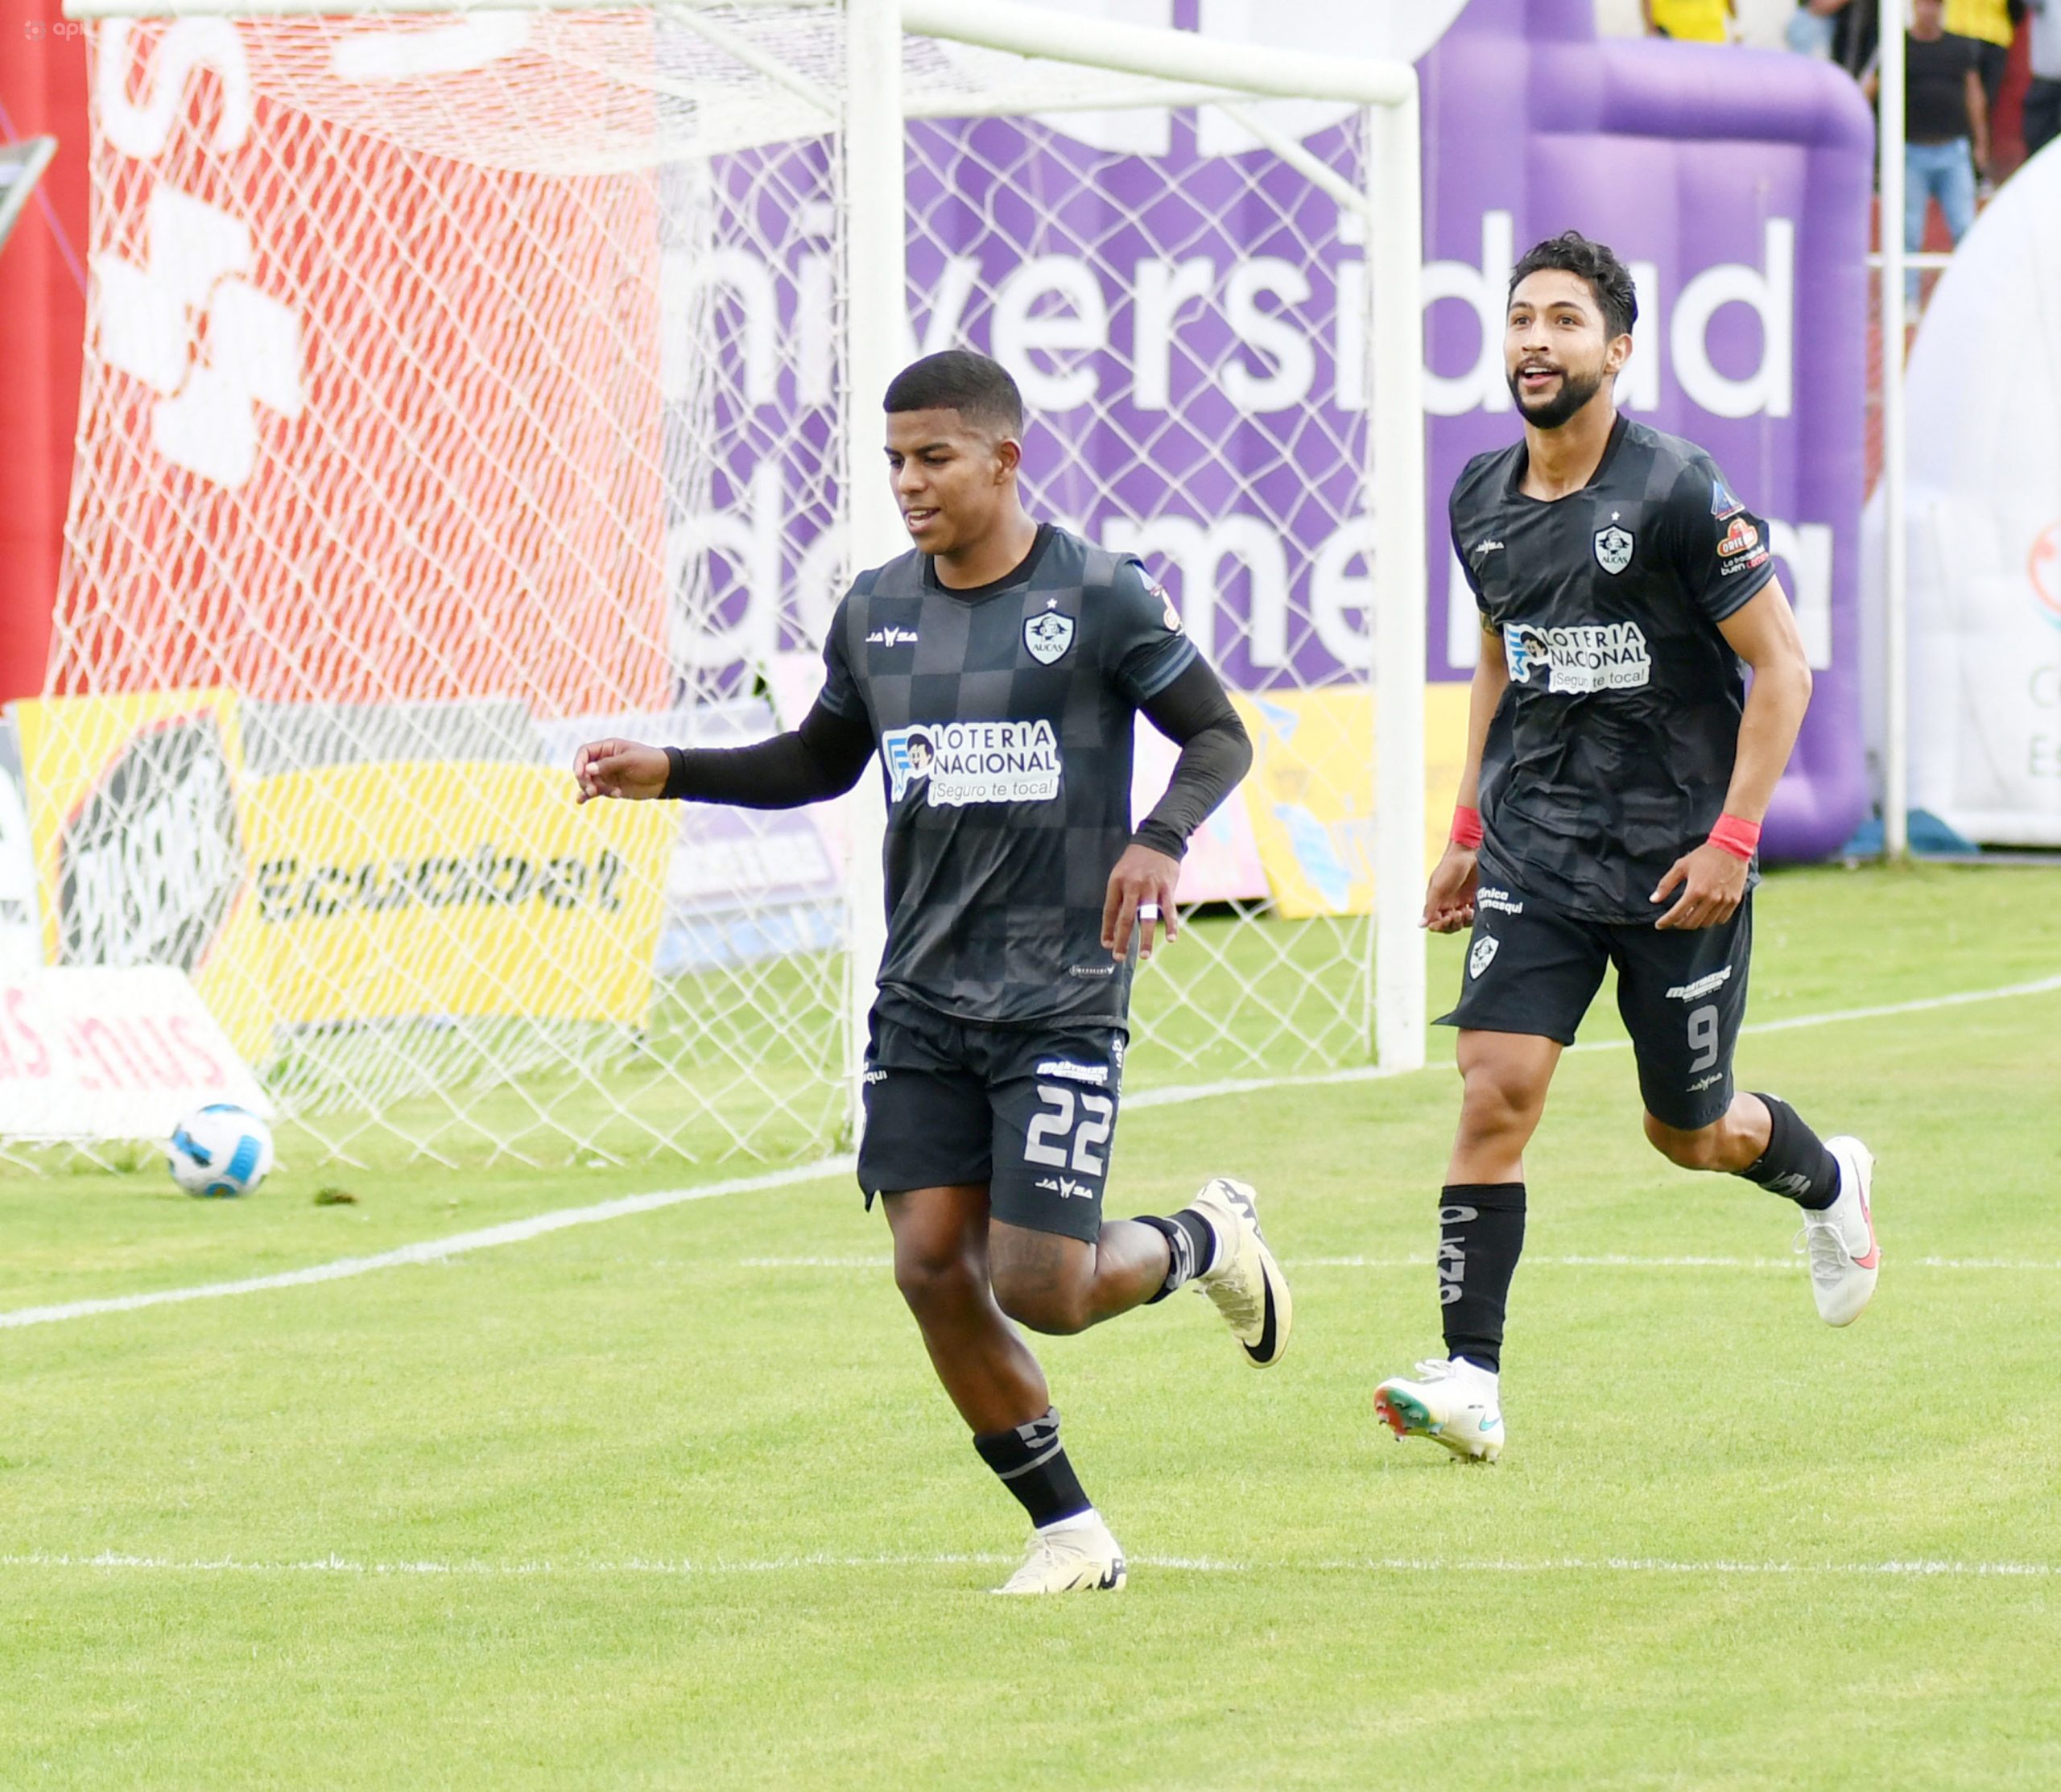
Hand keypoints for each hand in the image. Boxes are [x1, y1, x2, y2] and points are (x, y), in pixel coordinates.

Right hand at [573, 738, 668, 802]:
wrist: (666, 777)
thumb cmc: (650, 762)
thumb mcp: (630, 760)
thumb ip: (609, 765)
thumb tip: (587, 770)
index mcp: (608, 748)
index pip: (585, 752)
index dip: (579, 763)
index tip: (580, 774)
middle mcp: (604, 761)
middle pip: (584, 769)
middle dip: (584, 779)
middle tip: (592, 789)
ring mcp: (607, 775)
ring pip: (589, 782)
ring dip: (589, 789)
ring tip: (597, 793)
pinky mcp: (611, 787)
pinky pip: (596, 791)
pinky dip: (588, 796)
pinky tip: (580, 801)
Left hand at [1101, 843, 1181, 961]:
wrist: (1159, 840)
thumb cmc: (1136, 862)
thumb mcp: (1121, 873)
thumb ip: (1120, 897)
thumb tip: (1116, 925)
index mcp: (1117, 883)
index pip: (1110, 911)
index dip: (1108, 929)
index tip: (1107, 945)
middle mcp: (1132, 886)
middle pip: (1125, 918)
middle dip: (1122, 940)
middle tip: (1118, 957)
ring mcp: (1151, 888)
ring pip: (1147, 918)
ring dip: (1145, 939)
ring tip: (1144, 955)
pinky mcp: (1167, 888)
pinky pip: (1169, 910)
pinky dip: (1170, 926)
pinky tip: (1170, 939)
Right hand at [1421, 843, 1478, 933]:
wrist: (1469, 853)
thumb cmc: (1450, 868)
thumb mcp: (1438, 888)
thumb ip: (1430, 908)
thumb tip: (1420, 925)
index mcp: (1436, 902)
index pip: (1435, 923)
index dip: (1439, 925)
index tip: (1446, 919)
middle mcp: (1447, 904)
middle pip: (1448, 925)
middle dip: (1452, 923)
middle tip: (1458, 913)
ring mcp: (1461, 902)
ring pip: (1461, 923)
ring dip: (1463, 921)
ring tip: (1466, 911)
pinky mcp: (1473, 899)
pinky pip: (1473, 916)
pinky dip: (1473, 917)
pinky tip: (1473, 910)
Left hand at [1650, 843, 1748, 929]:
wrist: (1732, 848)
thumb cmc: (1704, 856)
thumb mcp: (1681, 866)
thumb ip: (1666, 884)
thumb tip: (1653, 900)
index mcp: (1695, 890)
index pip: (1676, 914)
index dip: (1665, 922)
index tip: (1659, 925)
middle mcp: (1710, 899)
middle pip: (1691, 923)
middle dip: (1679, 924)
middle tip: (1674, 920)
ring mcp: (1724, 901)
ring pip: (1706, 923)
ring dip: (1695, 922)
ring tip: (1689, 915)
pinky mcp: (1734, 901)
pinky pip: (1721, 919)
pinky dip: (1711, 920)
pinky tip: (1705, 913)